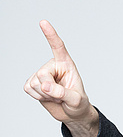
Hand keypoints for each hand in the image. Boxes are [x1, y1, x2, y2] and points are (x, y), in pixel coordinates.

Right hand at [23, 20, 98, 136]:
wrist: (72, 114)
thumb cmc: (78, 104)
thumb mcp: (76, 100)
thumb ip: (63, 93)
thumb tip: (46, 86)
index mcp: (66, 64)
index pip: (58, 47)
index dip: (51, 35)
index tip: (43, 22)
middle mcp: (52, 66)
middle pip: (43, 75)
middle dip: (51, 90)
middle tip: (62, 95)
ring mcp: (41, 74)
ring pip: (35, 83)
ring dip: (46, 95)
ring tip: (56, 96)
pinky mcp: (33, 83)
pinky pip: (28, 89)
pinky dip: (38, 97)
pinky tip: (47, 97)